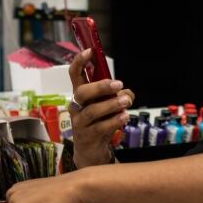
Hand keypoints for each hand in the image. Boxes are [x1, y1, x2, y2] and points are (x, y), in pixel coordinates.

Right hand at [69, 50, 134, 168]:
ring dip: (111, 104)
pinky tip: (124, 117)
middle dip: (100, 86)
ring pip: (92, 111)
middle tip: (118, 84)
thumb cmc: (99, 124)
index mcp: (81, 95)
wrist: (91, 152)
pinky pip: (100, 127)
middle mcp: (76, 107)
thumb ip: (119, 97)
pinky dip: (114, 121)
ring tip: (126, 102)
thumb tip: (127, 93)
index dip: (79, 62)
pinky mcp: (86, 137)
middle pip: (82, 92)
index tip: (90, 51)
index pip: (74, 75)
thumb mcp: (110, 107)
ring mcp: (79, 123)